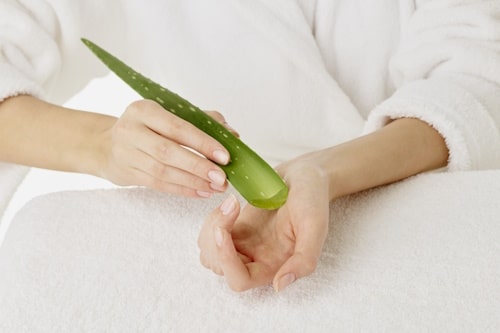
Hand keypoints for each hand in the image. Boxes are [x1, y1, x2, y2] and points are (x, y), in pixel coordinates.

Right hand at [100, 99, 236, 197]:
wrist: (105, 146)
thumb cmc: (146, 128)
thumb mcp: (167, 115)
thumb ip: (200, 120)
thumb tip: (232, 134)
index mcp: (144, 110)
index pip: (177, 127)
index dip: (202, 142)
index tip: (224, 156)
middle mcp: (132, 130)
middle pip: (169, 151)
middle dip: (199, 166)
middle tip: (222, 178)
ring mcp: (126, 154)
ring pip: (163, 172)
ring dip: (193, 181)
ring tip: (216, 187)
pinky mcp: (127, 174)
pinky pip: (158, 185)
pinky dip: (182, 189)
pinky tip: (201, 192)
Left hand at [198, 155, 329, 291]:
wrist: (306, 176)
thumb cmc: (313, 199)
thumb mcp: (315, 227)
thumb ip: (304, 260)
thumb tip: (280, 286)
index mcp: (274, 265)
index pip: (239, 280)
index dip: (226, 261)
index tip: (223, 230)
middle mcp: (257, 259)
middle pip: (218, 267)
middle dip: (214, 240)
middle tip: (230, 207)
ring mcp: (244, 243)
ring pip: (210, 252)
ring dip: (211, 230)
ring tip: (230, 205)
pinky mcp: (236, 227)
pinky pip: (211, 234)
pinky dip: (212, 220)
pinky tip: (227, 205)